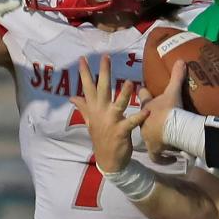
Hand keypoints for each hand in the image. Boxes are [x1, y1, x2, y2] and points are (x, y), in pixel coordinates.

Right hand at [70, 55, 146, 172]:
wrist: (108, 161)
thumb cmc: (101, 139)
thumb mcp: (89, 122)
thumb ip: (83, 108)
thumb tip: (72, 97)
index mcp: (94, 109)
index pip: (88, 88)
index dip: (85, 73)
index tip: (83, 58)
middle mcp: (101, 113)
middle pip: (102, 89)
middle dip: (104, 73)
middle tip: (106, 57)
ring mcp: (111, 122)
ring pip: (118, 104)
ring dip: (123, 93)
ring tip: (129, 82)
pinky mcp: (121, 131)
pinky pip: (131, 122)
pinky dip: (139, 117)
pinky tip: (147, 110)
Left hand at [140, 60, 187, 158]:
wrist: (171, 127)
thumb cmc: (170, 108)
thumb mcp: (173, 91)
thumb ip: (176, 76)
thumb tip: (181, 60)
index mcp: (145, 108)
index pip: (142, 98)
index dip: (144, 95)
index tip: (145, 93)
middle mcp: (143, 123)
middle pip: (143, 121)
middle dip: (148, 122)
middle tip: (158, 123)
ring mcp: (148, 137)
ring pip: (149, 139)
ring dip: (156, 140)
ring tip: (165, 142)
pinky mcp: (154, 149)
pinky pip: (157, 156)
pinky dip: (164, 158)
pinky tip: (171, 159)